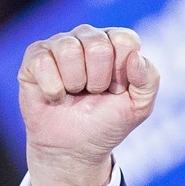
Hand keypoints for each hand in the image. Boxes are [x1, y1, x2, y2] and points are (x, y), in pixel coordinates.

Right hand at [18, 24, 158, 185]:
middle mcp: (88, 38)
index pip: (124, 40)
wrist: (74, 147)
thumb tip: (135, 55)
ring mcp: (59, 44)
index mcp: (116, 44)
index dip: (122, 72)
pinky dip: (53, 89)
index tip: (117, 90)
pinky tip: (55, 96)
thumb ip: (149, 80)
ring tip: (74, 93)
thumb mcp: (139, 107)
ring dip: (75, 83)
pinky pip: (43, 62)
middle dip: (99, 80)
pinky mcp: (35, 56)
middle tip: (93, 93)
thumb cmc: (107, 122)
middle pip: (98, 45)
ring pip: (69, 50)